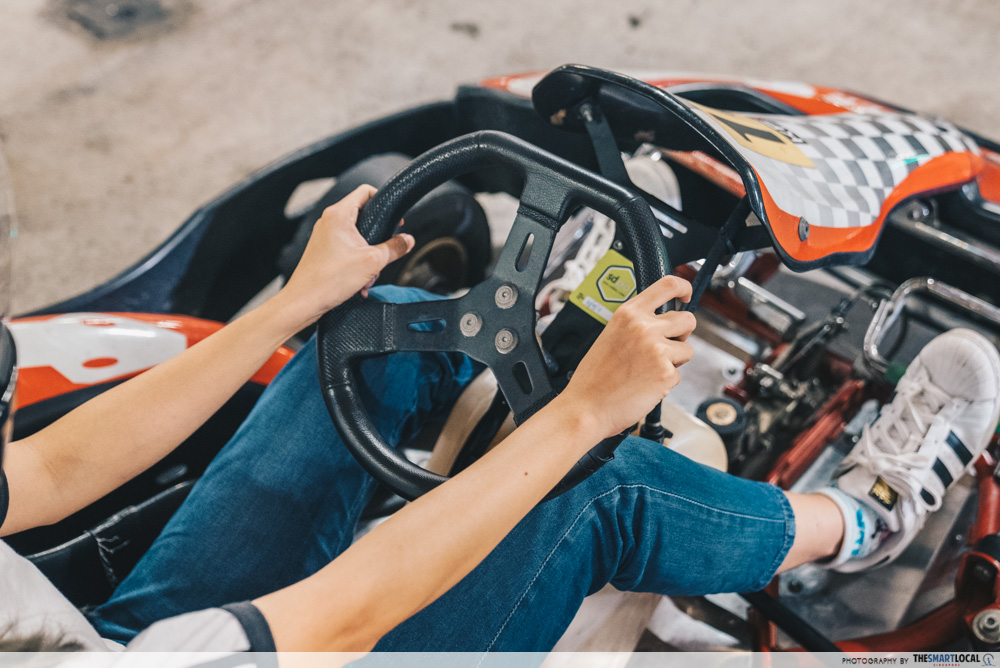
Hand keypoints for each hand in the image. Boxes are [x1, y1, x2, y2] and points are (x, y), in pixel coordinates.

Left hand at [274, 185, 413, 327]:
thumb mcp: (372, 261)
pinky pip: (348, 250)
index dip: (383, 201)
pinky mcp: (324, 250)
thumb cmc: (328, 280)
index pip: (365, 191)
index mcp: (339, 215)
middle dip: (377, 238)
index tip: (394, 219)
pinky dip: (358, 263)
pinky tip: (361, 281)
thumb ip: (394, 248)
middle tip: (383, 253)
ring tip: (369, 274)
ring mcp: (325, 235)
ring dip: (368, 256)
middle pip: (364, 216)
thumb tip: (407, 240)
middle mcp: (329, 221)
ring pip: (357, 237)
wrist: (304, 301)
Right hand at [560, 276, 695, 438]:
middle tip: (666, 347)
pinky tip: (644, 385)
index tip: (686, 295)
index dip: (683, 288)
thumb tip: (664, 323)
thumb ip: (636, 325)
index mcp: (628, 314)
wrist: (586, 408)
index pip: (668, 285)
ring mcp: (657, 350)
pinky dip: (665, 382)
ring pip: (687, 350)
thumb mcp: (611, 336)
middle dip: (683, 334)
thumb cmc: (594, 378)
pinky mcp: (665, 373)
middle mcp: (644, 327)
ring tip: (648, 370)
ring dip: (674, 361)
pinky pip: (678, 375)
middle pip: (687, 319)